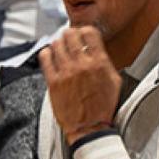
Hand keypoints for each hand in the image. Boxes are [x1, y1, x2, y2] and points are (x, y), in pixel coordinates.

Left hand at [38, 27, 120, 144]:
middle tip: (70, 38)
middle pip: (70, 35)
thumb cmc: (102, 107)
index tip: (82, 33)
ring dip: (58, 43)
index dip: (85, 30)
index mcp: (99, 63)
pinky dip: (47, 53)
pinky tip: (50, 55)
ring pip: (56, 44)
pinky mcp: (53, 81)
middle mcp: (82, 65)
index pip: (89, 33)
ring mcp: (66, 73)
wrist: (89, 127)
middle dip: (70, 34)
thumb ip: (105, 62)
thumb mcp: (114, 81)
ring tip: (60, 48)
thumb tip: (97, 50)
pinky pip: (45, 58)